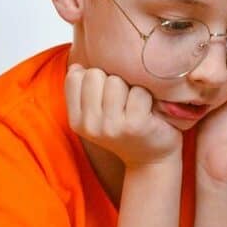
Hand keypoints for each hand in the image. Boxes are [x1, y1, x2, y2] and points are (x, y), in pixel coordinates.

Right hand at [65, 64, 181, 167]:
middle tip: (124, 98)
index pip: (74, 78)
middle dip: (112, 79)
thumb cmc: (126, 129)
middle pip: (95, 75)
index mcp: (77, 121)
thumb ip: (84, 91)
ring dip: (130, 86)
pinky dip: (147, 95)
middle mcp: (90, 126)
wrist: (152, 160)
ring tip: (135, 103)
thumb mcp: (98, 115)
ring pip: (115, 81)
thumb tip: (76, 67)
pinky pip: (139, 91)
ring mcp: (112, 127)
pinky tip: (148, 109)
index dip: (94, 76)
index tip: (106, 92)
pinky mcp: (135, 125)